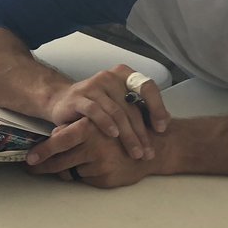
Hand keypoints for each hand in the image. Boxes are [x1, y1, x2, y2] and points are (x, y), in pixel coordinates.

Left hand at [25, 117, 152, 188]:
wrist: (153, 147)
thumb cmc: (121, 132)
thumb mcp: (98, 122)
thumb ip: (75, 127)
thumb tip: (52, 137)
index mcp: (90, 128)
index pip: (59, 141)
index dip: (42, 152)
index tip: (28, 159)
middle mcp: (95, 147)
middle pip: (59, 162)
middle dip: (43, 166)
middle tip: (32, 167)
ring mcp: (101, 165)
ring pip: (70, 171)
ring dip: (66, 169)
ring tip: (73, 162)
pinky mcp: (106, 179)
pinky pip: (84, 179)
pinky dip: (83, 174)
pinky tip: (94, 167)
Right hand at [45, 65, 170, 161]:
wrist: (61, 102)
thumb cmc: (96, 105)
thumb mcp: (119, 103)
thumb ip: (139, 108)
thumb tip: (167, 121)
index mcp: (123, 75)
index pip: (147, 87)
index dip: (157, 108)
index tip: (161, 128)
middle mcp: (109, 77)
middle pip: (132, 107)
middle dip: (142, 133)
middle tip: (148, 153)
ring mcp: (92, 86)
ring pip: (116, 112)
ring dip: (128, 135)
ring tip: (135, 153)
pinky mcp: (78, 98)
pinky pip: (95, 111)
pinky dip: (106, 123)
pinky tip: (113, 135)